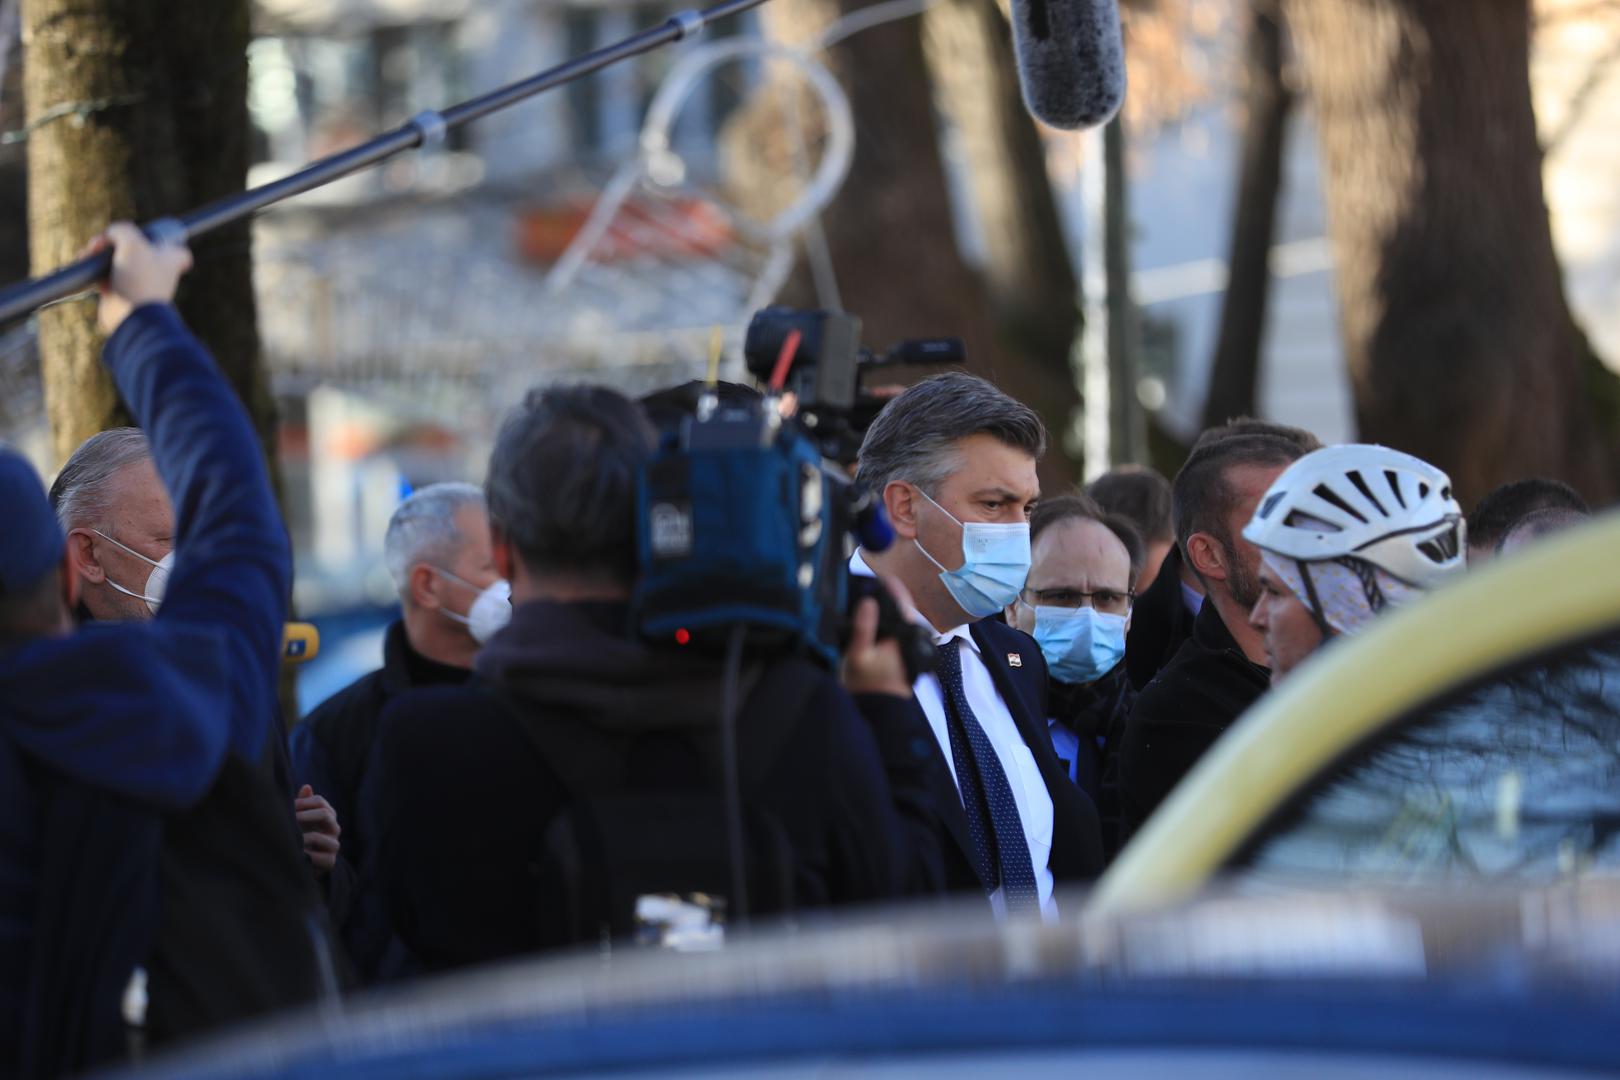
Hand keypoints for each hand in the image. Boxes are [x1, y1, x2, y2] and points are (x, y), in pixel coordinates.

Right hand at [83, 222, 192, 335]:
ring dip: (100, 252)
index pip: (179, 249)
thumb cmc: (139, 279)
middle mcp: (158, 271)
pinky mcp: (121, 292)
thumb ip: (122, 229)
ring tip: (90, 251)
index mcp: (171, 259)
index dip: (167, 241)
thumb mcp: (133, 242)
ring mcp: (139, 282)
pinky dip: (96, 269)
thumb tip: (111, 235)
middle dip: (115, 241)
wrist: (130, 314)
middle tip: (101, 242)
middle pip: (137, 248)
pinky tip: (85, 261)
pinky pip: (107, 275)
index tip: (155, 238)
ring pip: (118, 260)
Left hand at [295, 783, 340, 875]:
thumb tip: (307, 786)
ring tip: (289, 840)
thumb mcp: (302, 819)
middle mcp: (334, 828)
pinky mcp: (330, 861)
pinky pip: (318, 856)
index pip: (319, 801)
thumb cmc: (302, 836)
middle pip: (324, 814)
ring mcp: (334, 845)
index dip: (302, 802)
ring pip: (318, 837)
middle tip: (289, 820)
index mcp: (328, 815)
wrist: (306, 863)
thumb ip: (303, 803)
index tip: (288, 807)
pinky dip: (305, 855)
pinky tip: (295, 854)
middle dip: (303, 816)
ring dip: (301, 838)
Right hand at [841, 579, 915, 698]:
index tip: (874, 572)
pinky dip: (881, 618)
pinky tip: (865, 617)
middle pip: (898, 605)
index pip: (901, 598)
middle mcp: (908, 634)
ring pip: (895, 615)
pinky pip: (891, 625)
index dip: (889, 583)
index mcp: (903, 632)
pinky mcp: (899, 649)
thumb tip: (868, 601)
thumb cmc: (868, 684)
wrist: (878, 709)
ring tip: (860, 596)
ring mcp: (905, 642)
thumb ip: (863, 628)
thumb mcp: (858, 655)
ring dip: (881, 606)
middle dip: (882, 593)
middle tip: (861, 582)